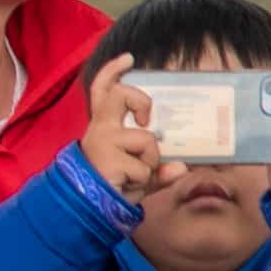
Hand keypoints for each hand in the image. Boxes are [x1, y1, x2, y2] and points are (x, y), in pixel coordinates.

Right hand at [81, 55, 166, 204]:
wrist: (88, 212)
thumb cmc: (113, 188)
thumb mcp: (141, 174)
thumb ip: (160, 169)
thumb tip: (182, 168)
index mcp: (105, 127)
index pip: (103, 91)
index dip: (113, 71)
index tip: (129, 58)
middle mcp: (101, 129)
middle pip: (120, 95)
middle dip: (141, 100)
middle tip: (147, 120)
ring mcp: (103, 142)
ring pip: (147, 139)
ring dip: (150, 161)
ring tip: (136, 176)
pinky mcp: (108, 160)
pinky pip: (145, 168)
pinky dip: (144, 180)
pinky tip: (128, 186)